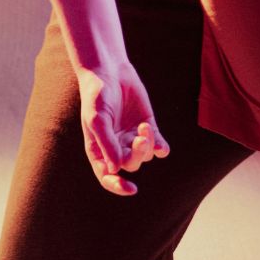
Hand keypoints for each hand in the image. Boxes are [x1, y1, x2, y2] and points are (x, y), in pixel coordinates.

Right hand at [74, 61, 169, 195]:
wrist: (109, 71)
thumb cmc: (97, 95)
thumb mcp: (97, 119)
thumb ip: (106, 144)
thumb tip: (115, 170)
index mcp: (99, 149)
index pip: (107, 176)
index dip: (118, 185)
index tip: (131, 188)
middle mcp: (116, 147)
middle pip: (130, 164)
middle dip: (137, 156)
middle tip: (141, 140)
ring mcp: (132, 137)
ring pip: (145, 154)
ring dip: (148, 145)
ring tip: (144, 127)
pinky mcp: (147, 127)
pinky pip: (157, 145)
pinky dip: (161, 148)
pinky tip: (162, 146)